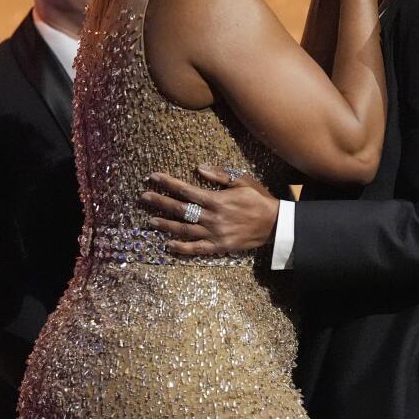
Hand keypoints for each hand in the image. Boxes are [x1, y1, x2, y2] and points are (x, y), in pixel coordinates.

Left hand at [140, 165, 279, 255]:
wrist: (275, 224)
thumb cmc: (258, 199)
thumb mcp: (241, 181)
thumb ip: (219, 176)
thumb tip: (198, 169)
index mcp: (216, 199)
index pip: (186, 190)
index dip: (168, 183)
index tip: (153, 178)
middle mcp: (212, 217)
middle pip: (180, 209)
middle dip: (160, 202)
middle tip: (144, 197)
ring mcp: (214, 234)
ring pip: (184, 230)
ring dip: (166, 225)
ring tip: (151, 221)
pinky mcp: (219, 247)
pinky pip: (197, 249)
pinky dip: (182, 248)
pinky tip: (169, 245)